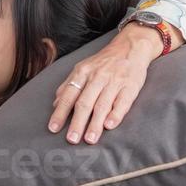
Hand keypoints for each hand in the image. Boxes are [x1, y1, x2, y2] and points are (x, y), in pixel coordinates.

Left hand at [48, 24, 166, 144]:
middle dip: (77, 122)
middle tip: (72, 140)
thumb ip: (69, 85)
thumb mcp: (83, 68)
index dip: (60, 112)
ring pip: (102, 105)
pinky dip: (116, 114)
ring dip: (95, 123)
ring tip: (90, 139)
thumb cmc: (104, 62)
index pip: (69, 95)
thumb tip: (55, 103)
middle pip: (84, 102)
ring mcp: (114, 82)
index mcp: (83, 73)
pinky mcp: (130, 86)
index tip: (53, 128)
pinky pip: (122, 102)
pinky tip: (110, 126)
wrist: (131, 46)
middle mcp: (97, 77)